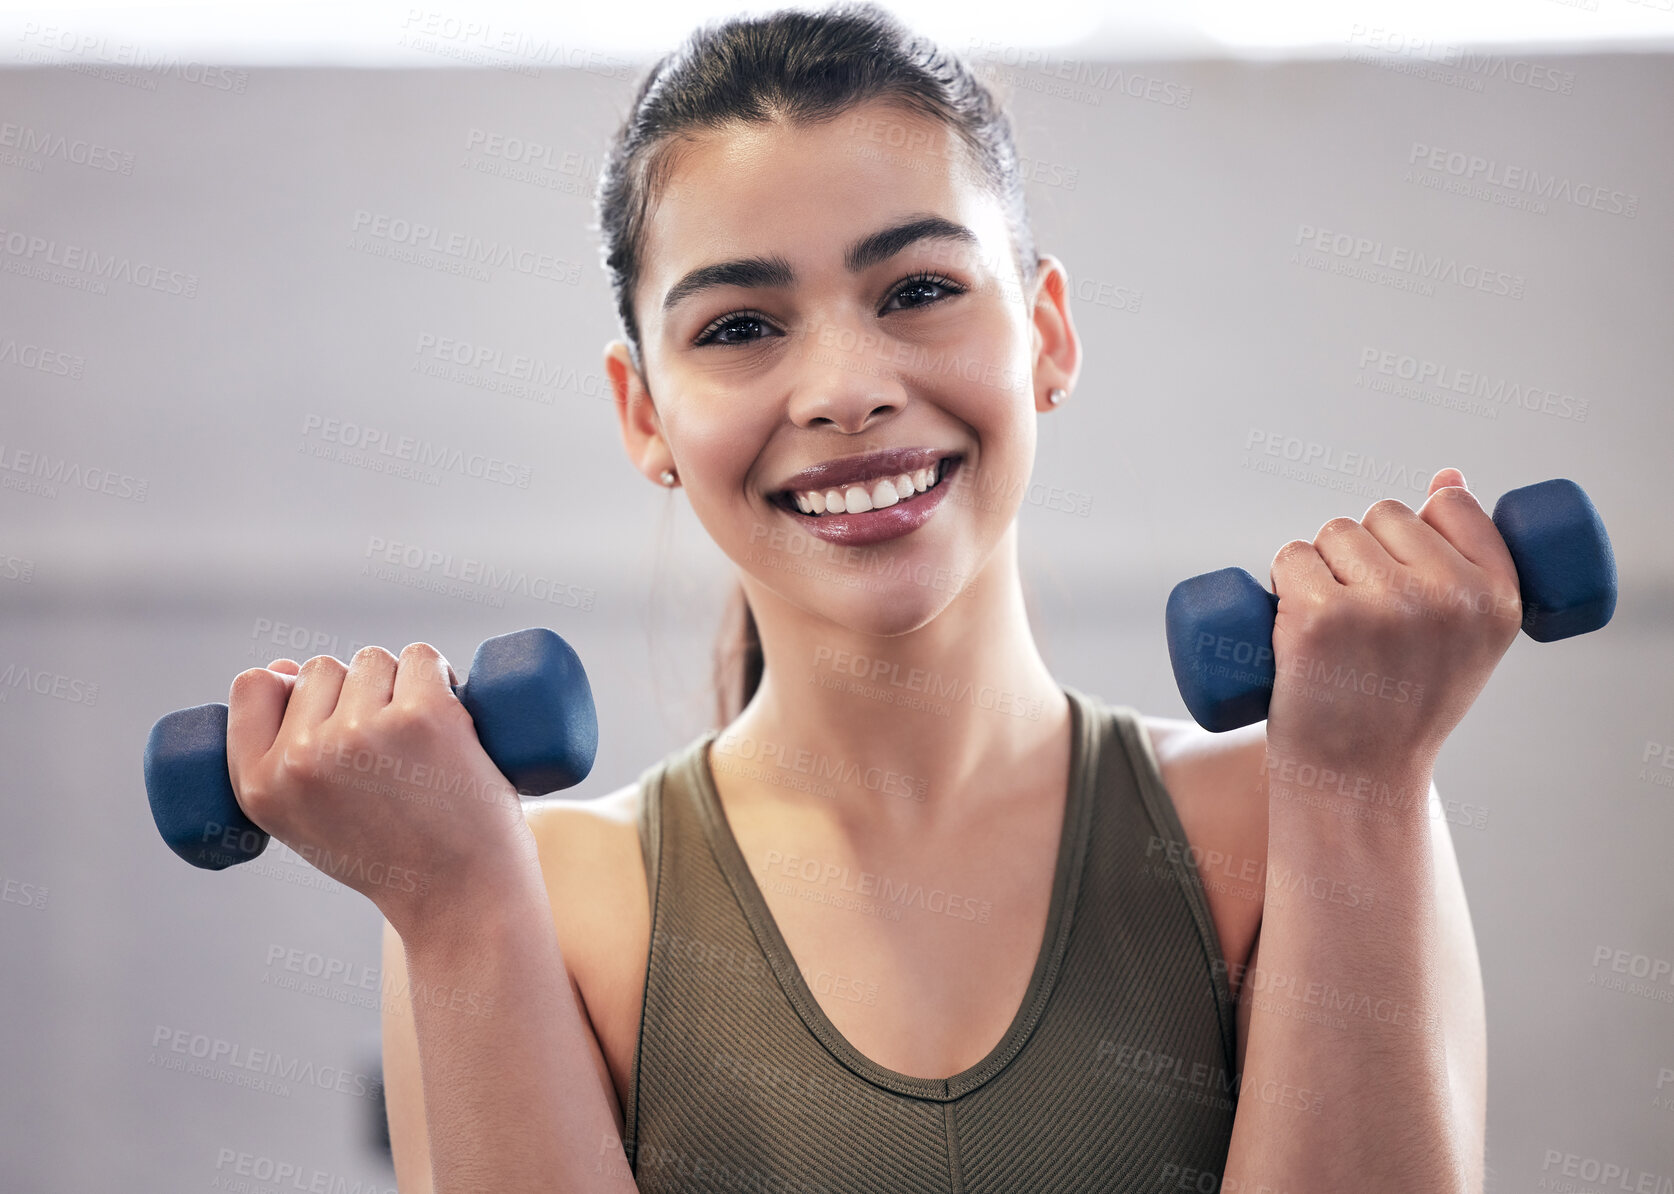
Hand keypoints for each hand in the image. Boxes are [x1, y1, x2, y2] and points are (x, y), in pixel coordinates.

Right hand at [226, 643, 538, 935]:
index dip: (290, 683)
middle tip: (391, 752)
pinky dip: (441, 675)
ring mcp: (361, 734)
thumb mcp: (307, 822)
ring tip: (421, 744)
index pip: (254, 686)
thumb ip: (282, 755)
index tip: (328, 706)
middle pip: (322, 669)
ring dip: (401, 684)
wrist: (463, 898)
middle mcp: (301, 759)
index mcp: (258, 786)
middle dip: (357, 693)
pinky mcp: (422, 716)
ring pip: (374, 660)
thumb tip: (281, 666)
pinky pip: (423, 657)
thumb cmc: (393, 858)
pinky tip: (451, 718)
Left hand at [1265, 468, 1524, 780]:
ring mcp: (1383, 606)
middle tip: (1363, 624)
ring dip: (1319, 567)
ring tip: (1333, 631)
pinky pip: (1289, 557)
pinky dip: (1281, 582)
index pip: (1450, 505)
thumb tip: (1447, 477)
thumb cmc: (1402, 704)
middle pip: (1381, 515)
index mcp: (1498, 598)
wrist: (1354, 780)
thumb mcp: (1463, 637)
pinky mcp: (1320, 617)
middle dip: (1362, 554)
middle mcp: (1448, 598)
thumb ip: (1466, 557)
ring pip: (1331, 533)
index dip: (1415, 532)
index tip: (1404, 581)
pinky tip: (1296, 628)